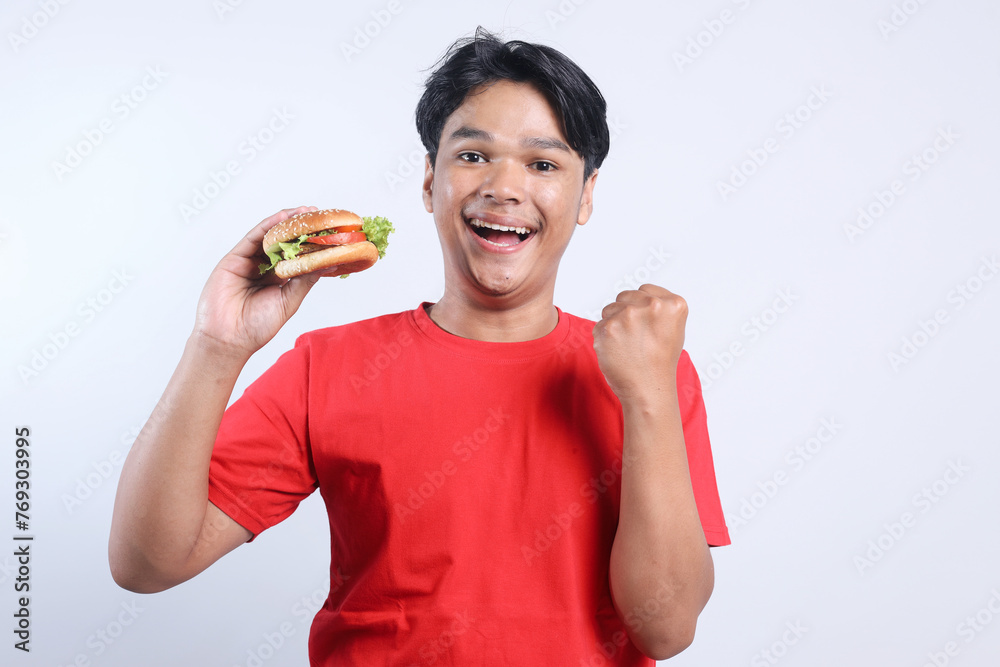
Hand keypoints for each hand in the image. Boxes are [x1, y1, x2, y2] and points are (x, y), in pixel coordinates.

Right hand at [192, 206, 320, 359]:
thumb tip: (328, 263)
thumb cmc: (258, 325)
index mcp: (278, 280)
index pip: (296, 257)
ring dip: (286, 222)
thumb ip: (305, 280)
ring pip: (269, 237)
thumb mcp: (289, 300)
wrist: (229, 338)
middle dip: (300, 229)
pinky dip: (267, 226)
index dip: (311, 244)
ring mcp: (248, 262)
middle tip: (318, 214)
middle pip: (284, 243)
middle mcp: (264, 268)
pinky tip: (282, 218)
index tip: (328, 233)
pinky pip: (252, 238)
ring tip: (305, 212)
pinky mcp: (234, 258)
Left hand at [592, 284, 687, 404]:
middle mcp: (653, 305)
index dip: (641, 309)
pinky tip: (617, 352)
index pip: (644, 290)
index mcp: (674, 304)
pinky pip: (599, 326)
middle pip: (624, 297)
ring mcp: (629, 315)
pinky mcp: (609, 328)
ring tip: (628, 346)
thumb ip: (660, 307)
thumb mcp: (673, 328)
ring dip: (613, 325)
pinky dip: (604, 339)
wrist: (649, 390)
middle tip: (635, 339)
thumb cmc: (660, 362)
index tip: (646, 327)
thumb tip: (637, 296)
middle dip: (625, 314)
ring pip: (609, 310)